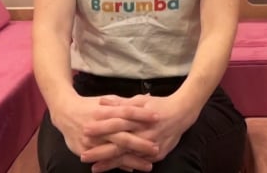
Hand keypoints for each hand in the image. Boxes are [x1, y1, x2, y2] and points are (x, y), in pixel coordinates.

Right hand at [51, 94, 159, 170]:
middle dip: (140, 144)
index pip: (127, 112)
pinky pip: (104, 160)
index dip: (142, 115)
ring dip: (132, 160)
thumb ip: (127, 102)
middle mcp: (98, 127)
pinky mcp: (85, 151)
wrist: (64, 113)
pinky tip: (131, 169)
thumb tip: (149, 98)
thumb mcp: (108, 100)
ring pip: (115, 152)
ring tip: (148, 165)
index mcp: (105, 112)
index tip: (157, 118)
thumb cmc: (90, 106)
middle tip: (156, 148)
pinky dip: (118, 165)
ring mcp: (91, 141)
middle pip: (122, 136)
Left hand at [82, 94, 196, 171]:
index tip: (85, 131)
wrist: (182, 113)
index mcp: (139, 119)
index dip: (101, 129)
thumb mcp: (140, 100)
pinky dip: (126, 166)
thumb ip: (120, 103)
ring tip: (94, 168)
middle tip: (84, 156)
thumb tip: (102, 101)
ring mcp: (152, 146)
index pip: (117, 124)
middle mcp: (145, 134)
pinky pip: (139, 162)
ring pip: (128, 157)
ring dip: (110, 163)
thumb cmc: (159, 105)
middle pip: (120, 145)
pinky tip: (113, 170)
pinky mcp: (157, 155)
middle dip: (101, 152)